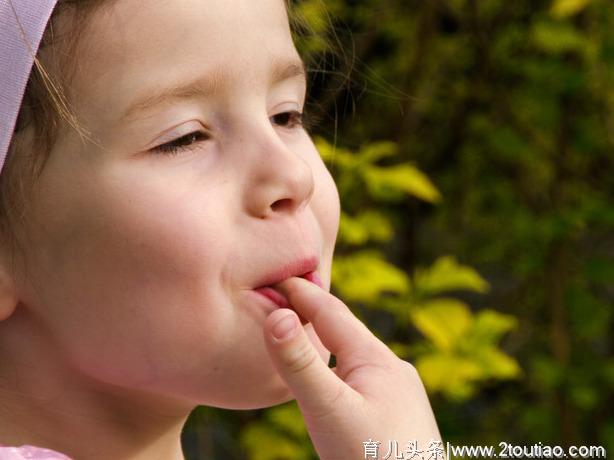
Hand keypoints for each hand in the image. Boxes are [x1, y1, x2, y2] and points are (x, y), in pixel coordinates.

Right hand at [263, 276, 442, 459]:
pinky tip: (338, 377)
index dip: (304, 293)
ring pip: (356, 355)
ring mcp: (400, 392)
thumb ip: (300, 364)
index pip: (332, 312)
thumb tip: (276, 315)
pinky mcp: (399, 415)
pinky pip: (363, 377)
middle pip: (347, 330)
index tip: (279, 275)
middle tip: (288, 293)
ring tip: (308, 328)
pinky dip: (340, 366)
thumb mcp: (330, 411)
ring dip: (329, 339)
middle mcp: (393, 369)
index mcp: (377, 359)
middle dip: (316, 311)